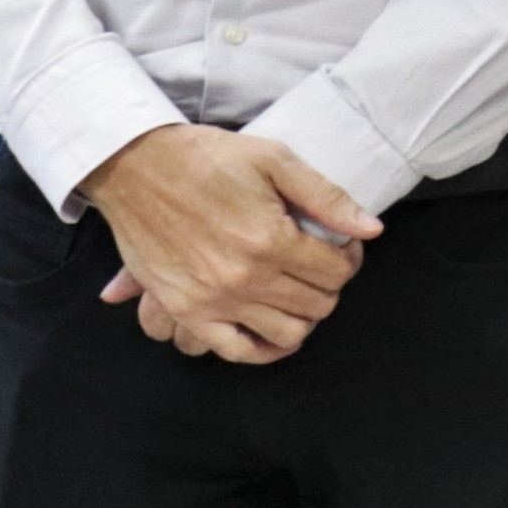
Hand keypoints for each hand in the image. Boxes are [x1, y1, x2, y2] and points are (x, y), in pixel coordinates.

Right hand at [81, 125, 376, 363]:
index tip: (342, 245)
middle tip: (320, 266)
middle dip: (329, 286)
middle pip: (316, 305)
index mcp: (270, 240)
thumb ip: (327, 197)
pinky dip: (262, 349)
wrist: (136, 165)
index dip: (349, 258)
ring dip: (302, 317)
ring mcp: (212, 299)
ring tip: (298, 292)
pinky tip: (273, 331)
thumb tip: (372, 230)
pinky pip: (234, 350)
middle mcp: (243, 277)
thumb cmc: (207, 157)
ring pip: (286, 333)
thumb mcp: (275, 159)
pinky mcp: (185, 309)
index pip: (336, 272)